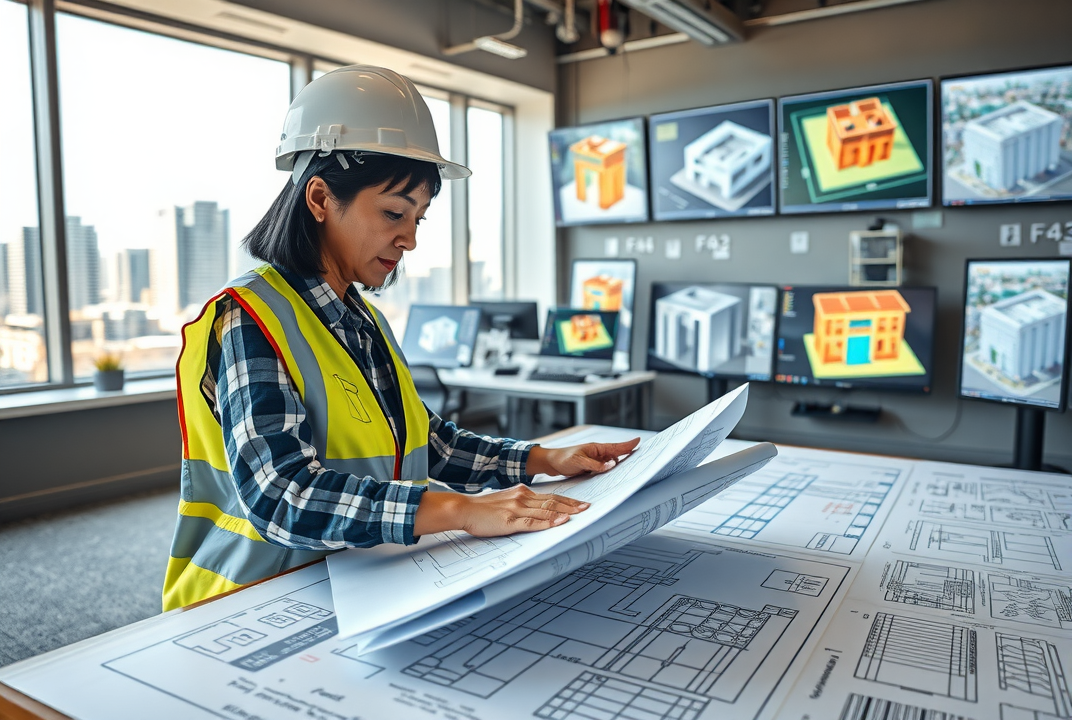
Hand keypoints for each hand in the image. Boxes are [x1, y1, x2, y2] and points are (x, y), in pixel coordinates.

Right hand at [414, 485, 588, 537]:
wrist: (464, 509)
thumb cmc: (483, 508)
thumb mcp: (505, 500)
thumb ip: (521, 503)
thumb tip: (536, 509)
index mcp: (521, 492)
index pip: (550, 496)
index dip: (567, 500)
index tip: (580, 504)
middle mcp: (522, 497)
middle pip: (552, 501)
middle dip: (572, 505)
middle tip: (588, 508)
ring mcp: (516, 509)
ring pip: (546, 510)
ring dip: (564, 513)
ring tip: (579, 515)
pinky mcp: (510, 520)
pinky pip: (532, 522)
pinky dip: (548, 523)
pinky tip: (559, 522)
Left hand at [526, 437, 640, 477]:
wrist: (551, 463)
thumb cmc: (563, 458)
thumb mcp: (579, 461)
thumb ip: (595, 464)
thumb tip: (612, 464)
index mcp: (596, 448)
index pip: (615, 447)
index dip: (628, 445)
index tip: (639, 441)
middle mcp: (598, 454)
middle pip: (617, 455)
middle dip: (628, 456)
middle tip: (640, 459)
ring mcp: (595, 461)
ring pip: (611, 463)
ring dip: (619, 466)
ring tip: (631, 469)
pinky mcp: (591, 468)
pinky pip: (604, 470)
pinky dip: (610, 472)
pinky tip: (614, 477)